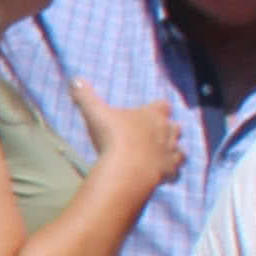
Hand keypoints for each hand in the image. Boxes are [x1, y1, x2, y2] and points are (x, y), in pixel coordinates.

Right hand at [68, 83, 181, 197]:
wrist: (128, 168)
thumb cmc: (113, 137)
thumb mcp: (95, 113)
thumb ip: (86, 96)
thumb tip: (75, 79)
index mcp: (153, 115)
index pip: (163, 105)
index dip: (157, 108)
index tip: (149, 111)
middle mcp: (168, 132)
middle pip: (176, 127)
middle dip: (167, 130)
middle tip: (153, 134)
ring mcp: (171, 152)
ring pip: (180, 150)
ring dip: (172, 151)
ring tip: (160, 154)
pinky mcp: (170, 171)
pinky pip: (176, 172)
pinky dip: (171, 173)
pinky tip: (162, 175)